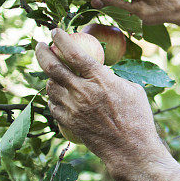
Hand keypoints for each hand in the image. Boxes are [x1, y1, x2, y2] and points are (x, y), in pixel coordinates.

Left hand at [35, 29, 169, 176]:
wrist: (131, 150)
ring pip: (50, 86)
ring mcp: (73, 108)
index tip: (56, 31)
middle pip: (52, 66)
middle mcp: (83, 91)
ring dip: (50, 77)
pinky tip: (60, 95)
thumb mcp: (133, 90)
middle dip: (42, 52)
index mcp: (101, 80)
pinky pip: (53, 104)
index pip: (74, 52)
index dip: (61, 38)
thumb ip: (113, 78)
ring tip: (55, 74)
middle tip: (40, 45)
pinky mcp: (68, 122)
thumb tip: (102, 69)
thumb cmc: (138, 118)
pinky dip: (54, 97)